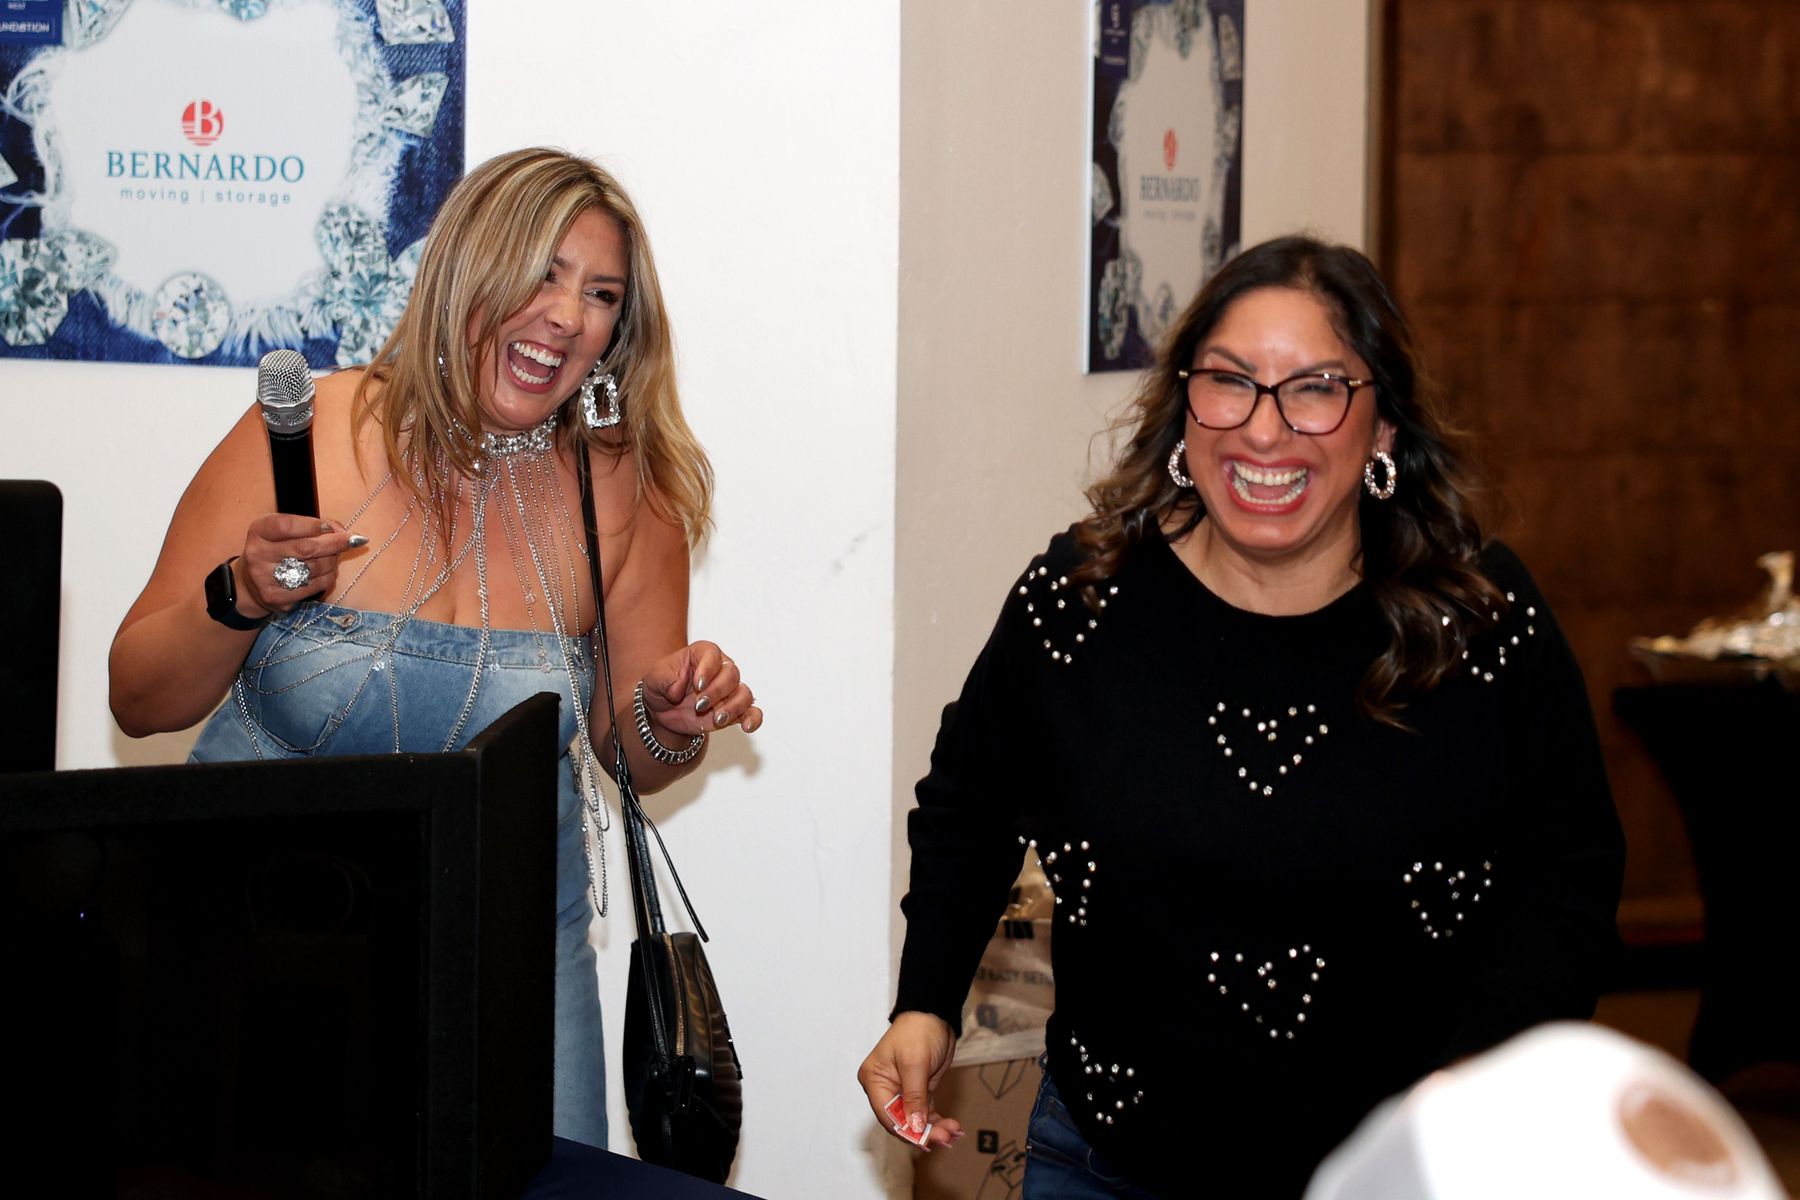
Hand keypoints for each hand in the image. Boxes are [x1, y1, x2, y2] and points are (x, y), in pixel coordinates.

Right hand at [236, 514, 365, 616]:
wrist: (251, 584)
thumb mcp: (285, 532)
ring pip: (315, 567)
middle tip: (354, 540)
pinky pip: (316, 585)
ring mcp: (265, 578)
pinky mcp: (277, 598)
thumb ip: (311, 526)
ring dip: (332, 561)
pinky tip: (328, 572)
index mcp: (259, 531)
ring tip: (333, 557)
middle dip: (335, 543)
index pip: (287, 525)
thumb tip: (343, 532)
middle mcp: (258, 554)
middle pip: (306, 548)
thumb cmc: (277, 551)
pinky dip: (329, 576)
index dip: (313, 525)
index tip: (331, 527)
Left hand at [639, 641, 762, 737]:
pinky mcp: (733, 711)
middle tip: (699, 705)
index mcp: (702, 654)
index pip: (713, 655)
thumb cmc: (661, 685)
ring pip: (744, 694)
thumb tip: (677, 689)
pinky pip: (751, 712)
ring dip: (733, 707)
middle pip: (731, 675)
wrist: (662, 709)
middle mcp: (720, 670)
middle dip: (717, 692)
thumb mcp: (653, 679)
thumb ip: (664, 679)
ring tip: (717, 719)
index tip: (697, 684)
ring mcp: (729, 691)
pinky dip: (753, 719)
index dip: (708, 669)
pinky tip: (747, 727)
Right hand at [857, 1011, 962, 1150]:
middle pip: (901, 1121)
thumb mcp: (915, 1063)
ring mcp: (901, 1091)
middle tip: (947, 1137)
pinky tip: (952, 1127)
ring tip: (954, 1132)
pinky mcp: (918, 1092)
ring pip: (915, 1120)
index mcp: (874, 1080)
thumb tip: (915, 1126)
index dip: (906, 1131)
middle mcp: (884, 1089)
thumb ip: (914, 1097)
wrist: (934, 1014)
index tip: (928, 1140)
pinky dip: (937, 1121)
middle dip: (923, 1131)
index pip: (887, 1115)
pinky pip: (925, 1113)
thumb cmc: (918, 1031)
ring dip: (934, 1129)